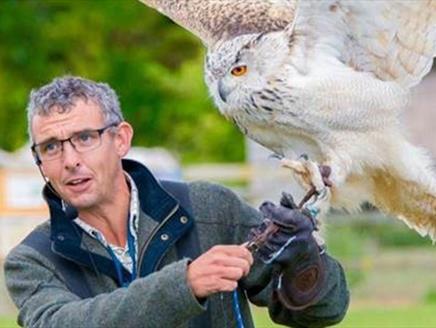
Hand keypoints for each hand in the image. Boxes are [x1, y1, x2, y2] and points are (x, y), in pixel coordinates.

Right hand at [187, 245, 253, 297]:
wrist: (187, 280)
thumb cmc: (203, 267)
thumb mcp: (215, 253)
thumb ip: (231, 250)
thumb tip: (246, 246)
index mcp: (219, 249)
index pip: (243, 251)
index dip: (249, 258)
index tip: (247, 262)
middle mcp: (218, 258)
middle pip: (244, 264)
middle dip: (244, 270)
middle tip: (238, 272)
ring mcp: (217, 271)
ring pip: (239, 274)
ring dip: (236, 278)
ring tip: (229, 278)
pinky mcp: (215, 283)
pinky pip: (233, 285)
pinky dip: (230, 286)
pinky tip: (224, 284)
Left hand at [253, 192, 326, 309]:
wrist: (306, 264)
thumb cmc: (301, 236)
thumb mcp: (301, 220)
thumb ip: (290, 207)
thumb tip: (284, 195)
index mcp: (303, 224)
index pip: (278, 212)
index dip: (268, 208)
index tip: (265, 207)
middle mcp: (296, 237)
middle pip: (270, 224)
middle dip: (266, 222)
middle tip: (266, 222)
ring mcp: (288, 249)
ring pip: (265, 236)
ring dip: (259, 233)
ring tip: (261, 231)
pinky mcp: (279, 260)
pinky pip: (262, 249)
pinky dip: (259, 245)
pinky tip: (260, 242)